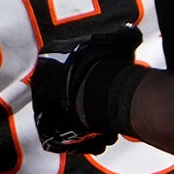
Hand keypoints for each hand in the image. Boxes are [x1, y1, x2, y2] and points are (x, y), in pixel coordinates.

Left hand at [27, 8, 145, 155]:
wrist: (92, 89)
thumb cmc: (105, 63)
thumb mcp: (119, 42)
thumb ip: (125, 36)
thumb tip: (132, 32)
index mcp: (49, 60)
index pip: (71, 72)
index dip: (96, 81)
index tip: (110, 87)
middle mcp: (40, 84)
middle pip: (70, 99)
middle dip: (92, 108)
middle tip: (110, 115)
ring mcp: (41, 110)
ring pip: (69, 121)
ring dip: (90, 126)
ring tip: (107, 131)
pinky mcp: (47, 132)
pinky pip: (65, 139)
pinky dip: (83, 142)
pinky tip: (99, 141)